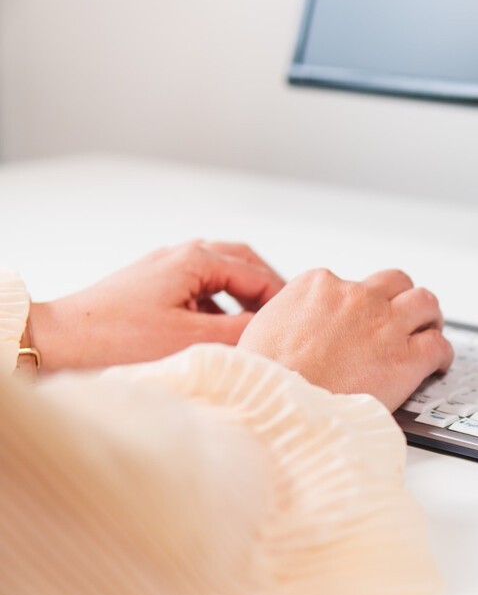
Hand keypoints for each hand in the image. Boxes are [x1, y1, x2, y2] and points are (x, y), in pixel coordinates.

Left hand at [30, 241, 284, 371]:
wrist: (60, 340)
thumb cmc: (119, 339)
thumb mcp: (192, 339)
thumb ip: (241, 332)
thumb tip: (276, 332)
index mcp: (197, 259)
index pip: (259, 275)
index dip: (283, 300)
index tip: (300, 323)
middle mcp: (183, 254)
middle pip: (243, 262)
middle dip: (267, 288)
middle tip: (287, 316)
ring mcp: (165, 267)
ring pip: (220, 273)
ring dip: (243, 297)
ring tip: (258, 326)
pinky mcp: (151, 284)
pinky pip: (199, 287)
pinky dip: (219, 305)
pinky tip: (221, 333)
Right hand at [237, 268, 453, 409]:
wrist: (276, 406)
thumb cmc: (264, 377)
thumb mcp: (262, 328)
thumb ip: (290, 317)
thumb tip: (297, 327)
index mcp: (318, 285)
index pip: (351, 282)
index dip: (361, 303)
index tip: (362, 319)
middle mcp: (356, 297)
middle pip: (395, 282)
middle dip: (401, 298)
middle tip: (404, 317)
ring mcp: (385, 324)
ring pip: (425, 302)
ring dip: (429, 317)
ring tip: (429, 331)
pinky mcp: (406, 358)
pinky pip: (438, 345)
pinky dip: (442, 354)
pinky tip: (438, 364)